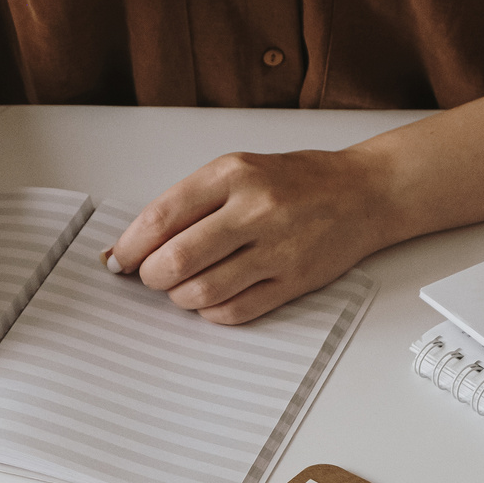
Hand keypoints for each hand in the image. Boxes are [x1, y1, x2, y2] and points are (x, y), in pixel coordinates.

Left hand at [109, 149, 393, 323]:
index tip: (121, 258)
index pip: (163, 216)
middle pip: (178, 259)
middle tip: (151, 276)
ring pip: (203, 292)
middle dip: (152, 276)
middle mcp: (255, 210)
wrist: (363, 193)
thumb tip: (137, 243)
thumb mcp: (241, 170)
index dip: (132, 245)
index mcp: (234, 174)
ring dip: (180, 297)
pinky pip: (235, 311)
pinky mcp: (293, 282)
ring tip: (184, 287)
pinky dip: (211, 312)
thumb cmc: (297, 182)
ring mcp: (277, 249)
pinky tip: (213, 299)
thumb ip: (192, 202)